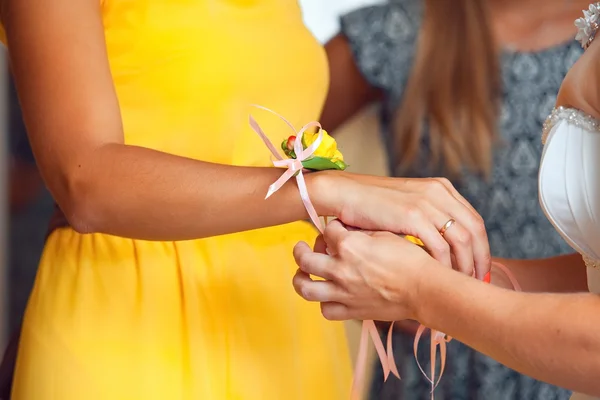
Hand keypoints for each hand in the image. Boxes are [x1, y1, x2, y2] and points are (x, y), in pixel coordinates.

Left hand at [292, 220, 438, 320]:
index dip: (332, 227)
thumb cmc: (411, 259)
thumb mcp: (386, 234)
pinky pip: (326, 310)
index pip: (328, 230)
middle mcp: (340, 268)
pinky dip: (323, 303)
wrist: (426, 289)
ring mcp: (343, 292)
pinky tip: (328, 295)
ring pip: (306, 287)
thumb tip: (346, 228)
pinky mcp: (352, 311)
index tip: (337, 229)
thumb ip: (361, 232)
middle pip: (305, 258)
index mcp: (349, 245)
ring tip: (302, 273)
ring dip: (300, 279)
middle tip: (303, 247)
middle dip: (301, 249)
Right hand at [312, 171, 490, 278]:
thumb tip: (443, 246)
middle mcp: (439, 192)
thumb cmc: (370, 206)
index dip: (482, 248)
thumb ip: (427, 218)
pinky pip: (439, 246)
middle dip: (480, 259)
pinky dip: (443, 265)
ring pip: (461, 240)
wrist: (344, 194)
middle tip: (478, 282)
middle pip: (474, 231)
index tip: (480, 269)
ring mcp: (427, 202)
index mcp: (441, 189)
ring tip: (461, 284)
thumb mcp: (406, 205)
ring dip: (465, 265)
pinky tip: (440, 278)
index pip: (474, 221)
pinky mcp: (412, 215)